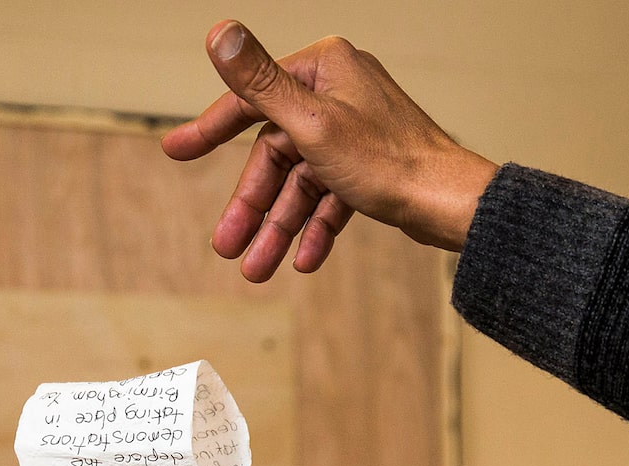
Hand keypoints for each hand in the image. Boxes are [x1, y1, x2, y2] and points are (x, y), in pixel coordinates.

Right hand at [161, 21, 497, 281]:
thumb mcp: (309, 124)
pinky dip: (314, 226)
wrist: (452, 204)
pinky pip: (329, 196)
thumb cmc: (389, 161)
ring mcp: (354, 129)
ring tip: (258, 268)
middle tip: (226, 247)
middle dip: (253, 206)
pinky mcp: (369, 163)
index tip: (176, 152)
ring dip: (279, 227)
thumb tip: (218, 33)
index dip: (210, 130)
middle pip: (275, 153)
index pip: (251, 101)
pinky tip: (303, 260)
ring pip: (300, 183)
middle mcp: (338, 92)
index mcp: (323, 69)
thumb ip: (257, 83)